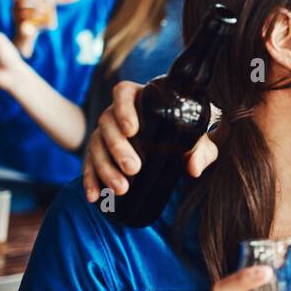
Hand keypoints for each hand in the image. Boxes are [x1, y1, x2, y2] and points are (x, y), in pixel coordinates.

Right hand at [82, 79, 219, 201]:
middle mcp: (118, 113)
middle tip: (134, 168)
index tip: (131, 130)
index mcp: (142, 99)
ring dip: (105, 168)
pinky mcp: (98, 152)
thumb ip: (201, 151)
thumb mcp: (198, 141)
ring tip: (122, 189)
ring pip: (96, 145)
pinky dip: (90, 181)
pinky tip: (94, 196)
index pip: (123, 93)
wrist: (177, 147)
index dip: (123, 108)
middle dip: (118, 147)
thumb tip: (193, 168)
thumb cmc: (188, 137)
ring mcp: (105, 133)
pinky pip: (88, 164)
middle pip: (107, 123)